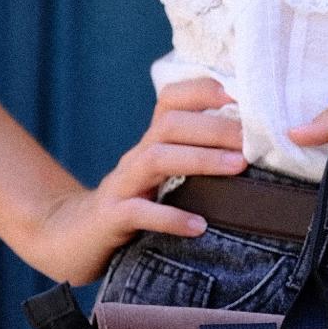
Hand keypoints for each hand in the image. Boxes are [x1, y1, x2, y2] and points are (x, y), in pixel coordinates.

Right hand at [22, 76, 247, 283]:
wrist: (76, 236)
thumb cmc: (133, 206)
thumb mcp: (161, 179)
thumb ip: (193, 161)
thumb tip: (249, 152)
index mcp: (151, 144)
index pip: (171, 101)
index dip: (201, 91)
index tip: (236, 95)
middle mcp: (136, 157)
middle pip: (170, 125)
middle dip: (213, 127)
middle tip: (251, 140)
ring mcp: (122, 185)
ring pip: (157, 159)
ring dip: (200, 159)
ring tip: (236, 167)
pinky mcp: (113, 218)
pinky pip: (140, 213)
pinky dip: (170, 217)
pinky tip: (198, 226)